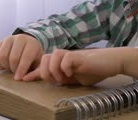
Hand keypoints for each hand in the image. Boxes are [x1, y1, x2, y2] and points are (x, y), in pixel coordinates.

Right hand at [0, 34, 43, 79]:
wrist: (27, 46)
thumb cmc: (34, 58)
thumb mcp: (39, 64)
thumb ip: (36, 72)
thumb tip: (24, 79)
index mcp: (32, 44)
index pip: (26, 57)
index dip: (21, 69)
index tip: (18, 79)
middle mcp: (20, 39)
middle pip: (13, 58)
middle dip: (13, 69)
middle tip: (16, 72)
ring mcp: (9, 39)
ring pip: (2, 56)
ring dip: (5, 66)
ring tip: (10, 68)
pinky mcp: (0, 43)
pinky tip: (4, 65)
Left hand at [23, 48, 137, 85]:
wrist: (112, 62)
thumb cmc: (96, 70)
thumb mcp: (77, 79)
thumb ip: (65, 79)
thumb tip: (54, 82)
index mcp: (62, 63)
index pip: (44, 65)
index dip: (33, 73)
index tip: (24, 79)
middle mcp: (64, 57)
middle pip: (44, 60)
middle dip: (46, 73)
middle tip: (58, 81)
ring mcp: (71, 55)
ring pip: (51, 57)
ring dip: (55, 70)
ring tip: (64, 77)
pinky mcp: (79, 56)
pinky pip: (65, 59)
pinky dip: (65, 67)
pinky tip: (71, 72)